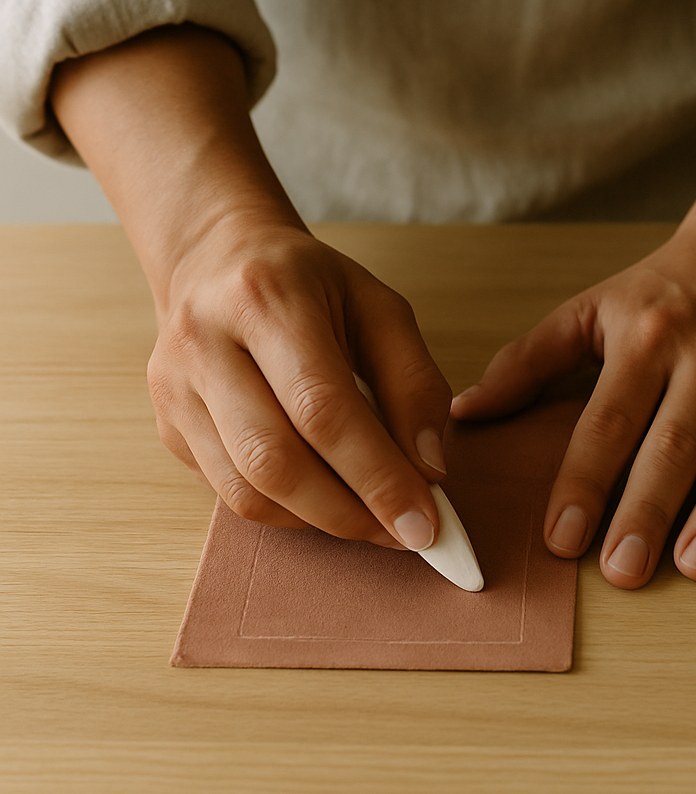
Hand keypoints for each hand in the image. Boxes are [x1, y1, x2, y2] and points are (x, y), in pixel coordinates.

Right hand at [149, 215, 450, 549]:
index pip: (323, 407)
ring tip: (372, 521)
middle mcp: (204, 342)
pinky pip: (227, 492)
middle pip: (274, 459)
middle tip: (403, 533)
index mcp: (266, 298)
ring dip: (319, 520)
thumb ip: (414, 381)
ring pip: (244, 488)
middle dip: (348, 512)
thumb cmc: (310, 284)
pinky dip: (286, 511)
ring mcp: (175, 387)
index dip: (376, 475)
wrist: (218, 259)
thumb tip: (428, 468)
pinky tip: (327, 501)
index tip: (423, 522)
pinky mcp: (168, 424)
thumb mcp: (379, 308)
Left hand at [451, 221, 695, 587]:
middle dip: (648, 510)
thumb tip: (466, 413)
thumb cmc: (665, 286)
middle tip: (624, 573)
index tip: (562, 537)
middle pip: (675, 442)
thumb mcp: (591, 308)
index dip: (584, 480)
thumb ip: (527, 362)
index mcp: (646, 338)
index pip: (609, 418)